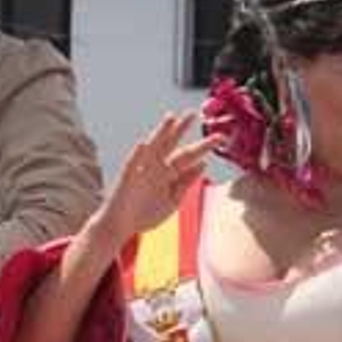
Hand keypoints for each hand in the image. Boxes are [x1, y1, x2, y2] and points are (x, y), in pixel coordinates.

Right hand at [93, 112, 221, 243]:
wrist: (121, 227)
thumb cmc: (145, 213)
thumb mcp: (173, 200)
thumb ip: (186, 182)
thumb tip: (202, 164)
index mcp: (169, 173)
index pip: (189, 155)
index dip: (203, 146)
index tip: (220, 137)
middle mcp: (156, 168)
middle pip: (172, 145)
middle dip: (182, 129)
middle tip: (193, 113)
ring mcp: (142, 171)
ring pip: (153, 148)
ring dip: (160, 133)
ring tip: (170, 118)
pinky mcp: (127, 179)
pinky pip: (132, 165)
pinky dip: (138, 155)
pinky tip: (144, 144)